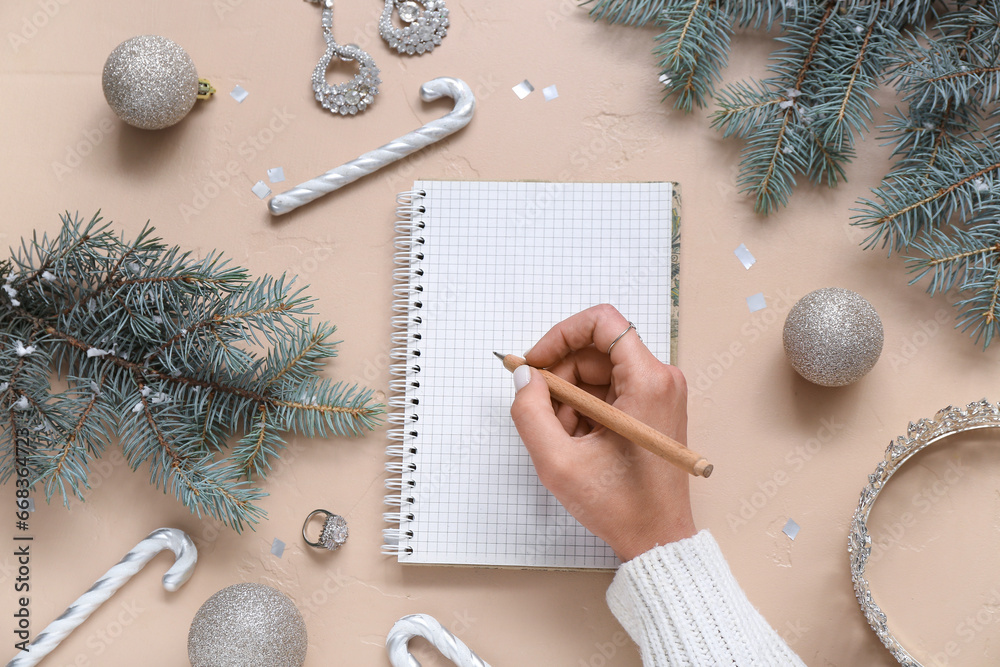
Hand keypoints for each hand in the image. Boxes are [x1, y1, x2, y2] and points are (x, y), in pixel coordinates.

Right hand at [509, 304, 695, 560]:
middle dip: (560, 376)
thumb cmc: (620, 506)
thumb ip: (530, 412)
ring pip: (598, 372)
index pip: (601, 321)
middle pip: (594, 349)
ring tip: (562, 438)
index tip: (536, 364)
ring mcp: (659, 393)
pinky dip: (584, 410)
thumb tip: (524, 377)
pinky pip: (608, 390)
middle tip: (541, 412)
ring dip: (569, 398)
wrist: (658, 539)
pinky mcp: (653, 407)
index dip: (561, 334)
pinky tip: (577, 442)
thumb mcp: (558, 462)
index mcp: (647, 381)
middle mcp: (660, 379)